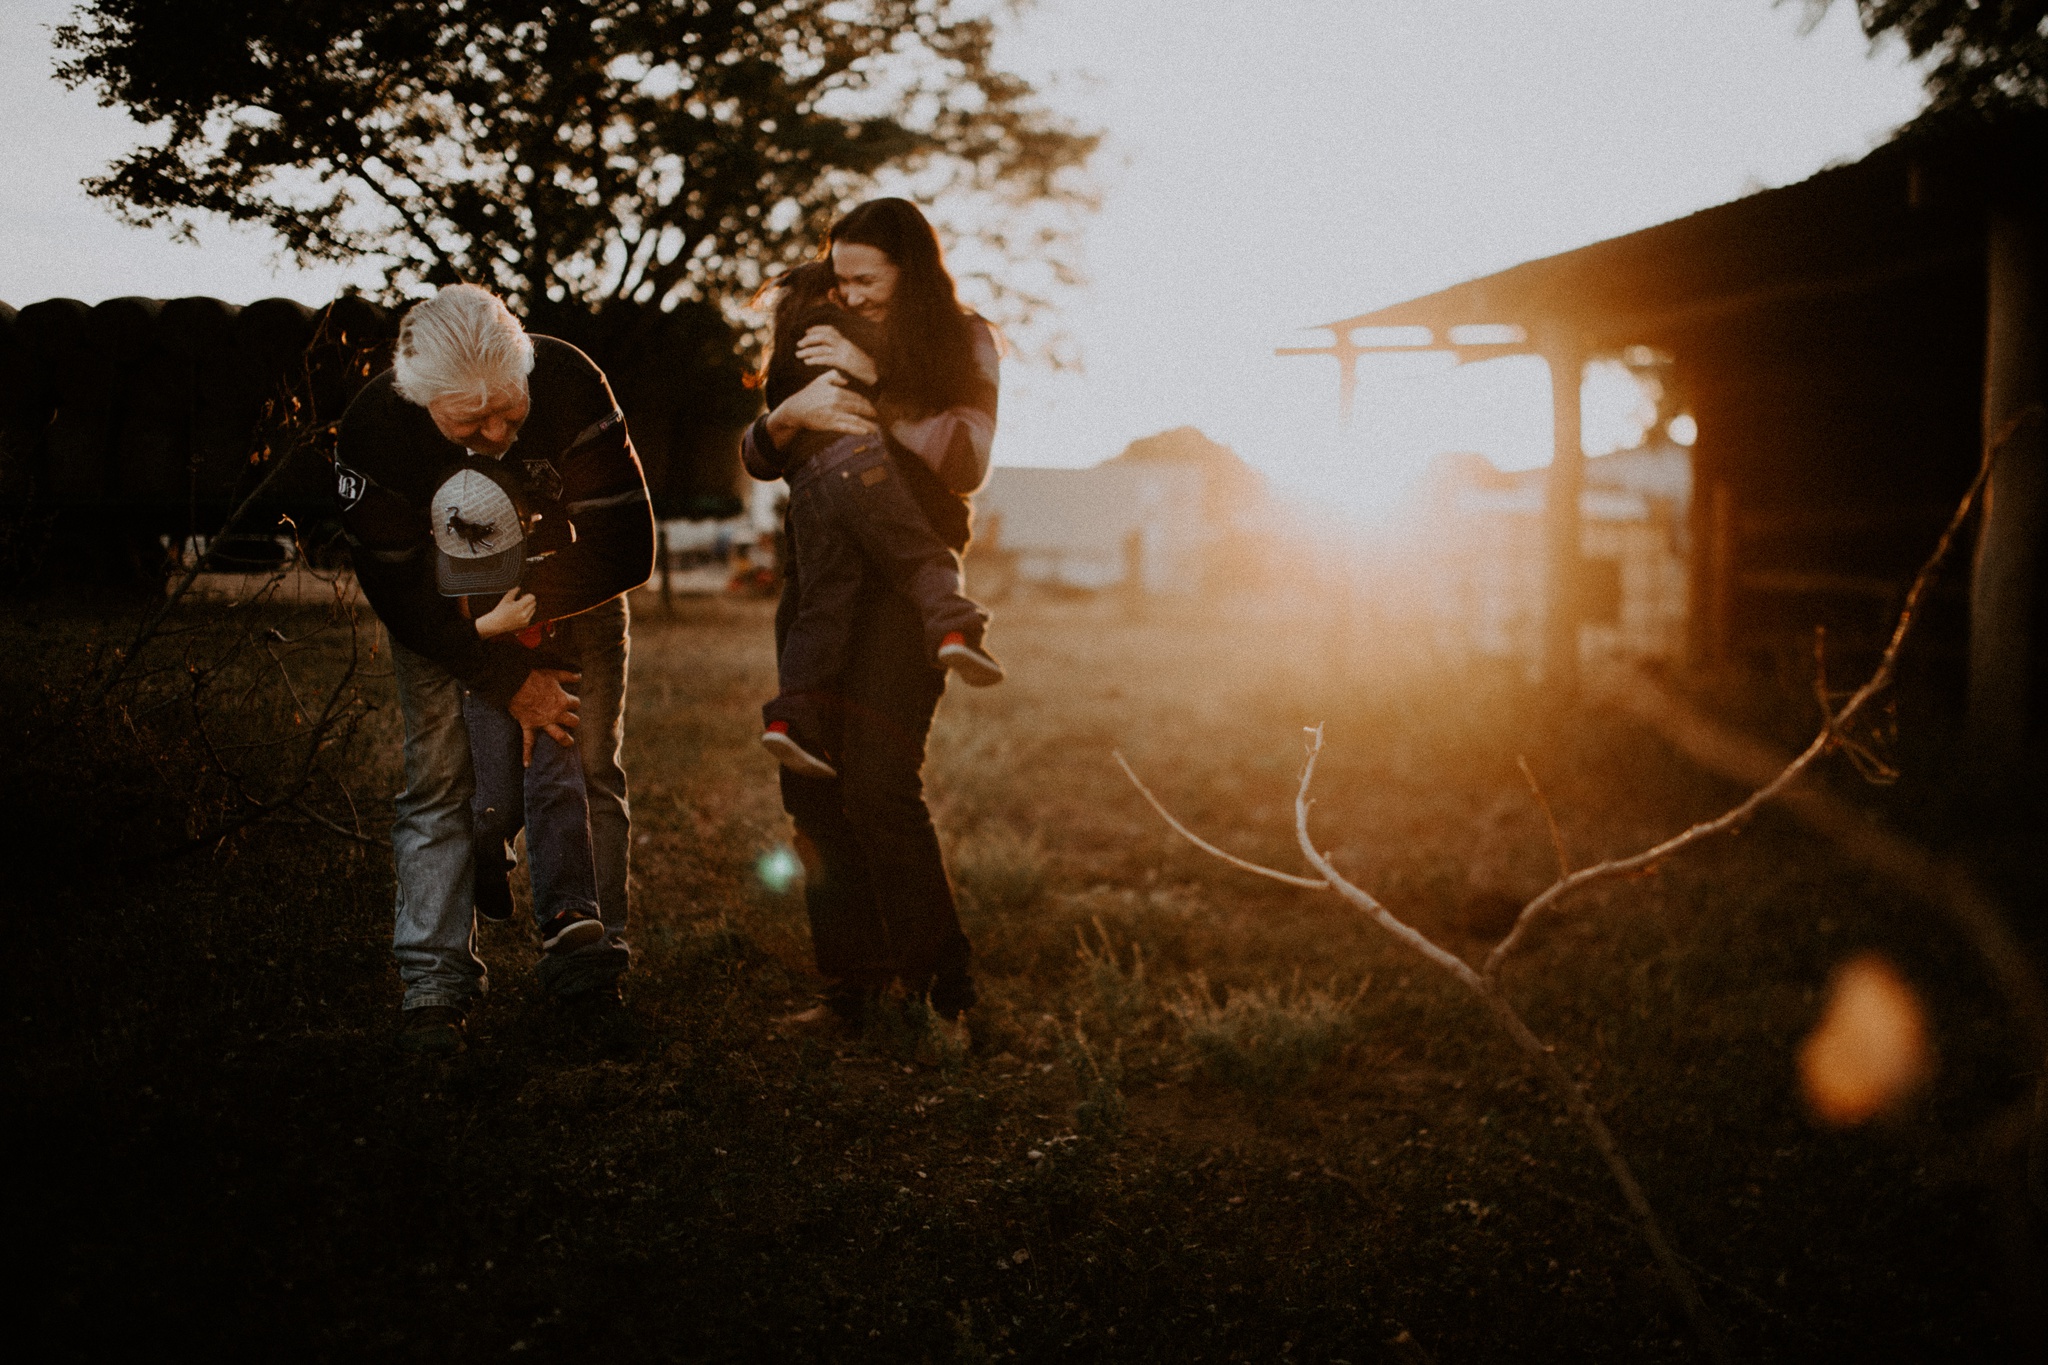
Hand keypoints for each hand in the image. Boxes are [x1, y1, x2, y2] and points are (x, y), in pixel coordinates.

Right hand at [472, 587, 536, 639]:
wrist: (496, 624)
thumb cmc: (500, 610)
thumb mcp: (506, 599)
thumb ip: (514, 591)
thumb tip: (520, 587)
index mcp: (519, 607)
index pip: (532, 597)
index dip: (527, 595)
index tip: (521, 596)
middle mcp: (524, 614)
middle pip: (534, 603)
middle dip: (528, 600)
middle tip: (520, 601)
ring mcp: (525, 620)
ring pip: (533, 609)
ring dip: (529, 607)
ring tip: (519, 608)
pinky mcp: (526, 624)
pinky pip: (531, 615)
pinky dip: (527, 613)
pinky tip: (518, 614)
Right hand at [507, 667, 579, 765]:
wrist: (514, 682)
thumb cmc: (534, 677)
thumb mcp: (553, 673)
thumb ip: (567, 676)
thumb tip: (579, 676)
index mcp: (563, 701)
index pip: (576, 704)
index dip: (573, 701)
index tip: (569, 699)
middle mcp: (556, 714)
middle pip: (573, 721)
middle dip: (573, 720)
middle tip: (570, 719)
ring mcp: (543, 723)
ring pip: (559, 736)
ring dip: (565, 740)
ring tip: (569, 742)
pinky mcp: (529, 726)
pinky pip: (528, 743)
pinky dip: (526, 754)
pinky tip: (527, 764)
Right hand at [764, 369, 879, 446]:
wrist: (795, 409)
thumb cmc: (810, 394)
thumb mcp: (821, 380)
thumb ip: (836, 375)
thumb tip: (849, 376)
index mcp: (837, 390)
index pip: (858, 396)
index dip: (870, 401)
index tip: (879, 405)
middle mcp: (837, 401)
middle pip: (860, 407)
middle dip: (872, 412)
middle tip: (882, 417)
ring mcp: (834, 413)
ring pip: (856, 418)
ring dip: (868, 424)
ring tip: (877, 428)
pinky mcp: (830, 424)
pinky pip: (847, 427)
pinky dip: (858, 430)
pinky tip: (867, 432)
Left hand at [795, 325, 876, 385]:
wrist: (875, 376)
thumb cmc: (862, 369)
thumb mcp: (850, 357)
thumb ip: (838, 354)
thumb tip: (825, 356)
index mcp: (846, 341)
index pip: (829, 329)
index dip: (817, 329)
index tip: (806, 332)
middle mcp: (845, 344)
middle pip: (823, 336)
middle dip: (809, 339)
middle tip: (798, 344)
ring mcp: (844, 353)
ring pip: (822, 348)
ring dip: (808, 351)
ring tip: (798, 355)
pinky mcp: (844, 363)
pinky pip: (826, 359)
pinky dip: (815, 359)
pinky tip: (807, 362)